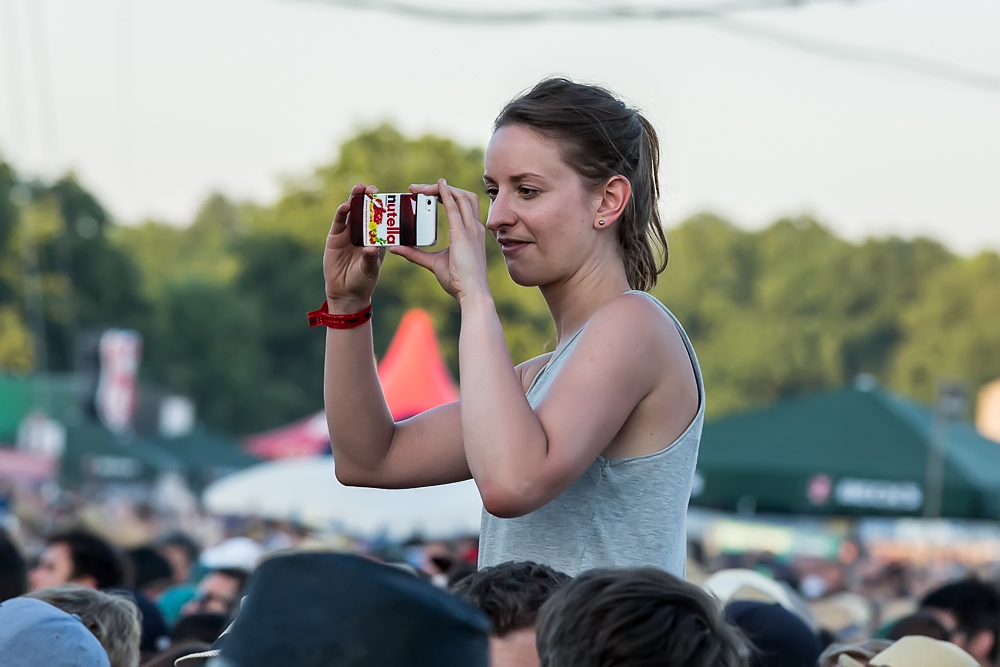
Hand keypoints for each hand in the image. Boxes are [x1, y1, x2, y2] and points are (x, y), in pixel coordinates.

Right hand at [324, 183, 385, 310]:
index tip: (389, 198)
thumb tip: (371, 248)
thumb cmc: (364, 281)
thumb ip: (370, 259)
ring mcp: (349, 233)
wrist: (346, 292)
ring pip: (352, 212)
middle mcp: (364, 232)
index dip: (384, 208)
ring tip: (359, 189)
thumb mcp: (370, 270)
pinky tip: (346, 206)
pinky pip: (339, 222)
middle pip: (367, 211)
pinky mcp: (335, 237)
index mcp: (378, 238)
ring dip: (355, 199)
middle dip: (369, 198)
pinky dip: (342, 213)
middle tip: (372, 189)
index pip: (382, 219)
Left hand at [391, 180, 489, 302]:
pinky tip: (437, 186)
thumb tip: (395, 247)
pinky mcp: (463, 233)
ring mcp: (471, 229)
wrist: (472, 293)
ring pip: (460, 196)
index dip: (445, 195)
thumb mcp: (433, 263)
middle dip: (442, 188)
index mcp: (471, 232)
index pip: (462, 205)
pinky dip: (445, 194)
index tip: (424, 194)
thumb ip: (415, 254)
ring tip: (420, 189)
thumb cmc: (458, 281)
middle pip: (463, 195)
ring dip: (441, 189)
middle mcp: (474, 227)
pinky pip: (454, 207)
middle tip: (417, 190)